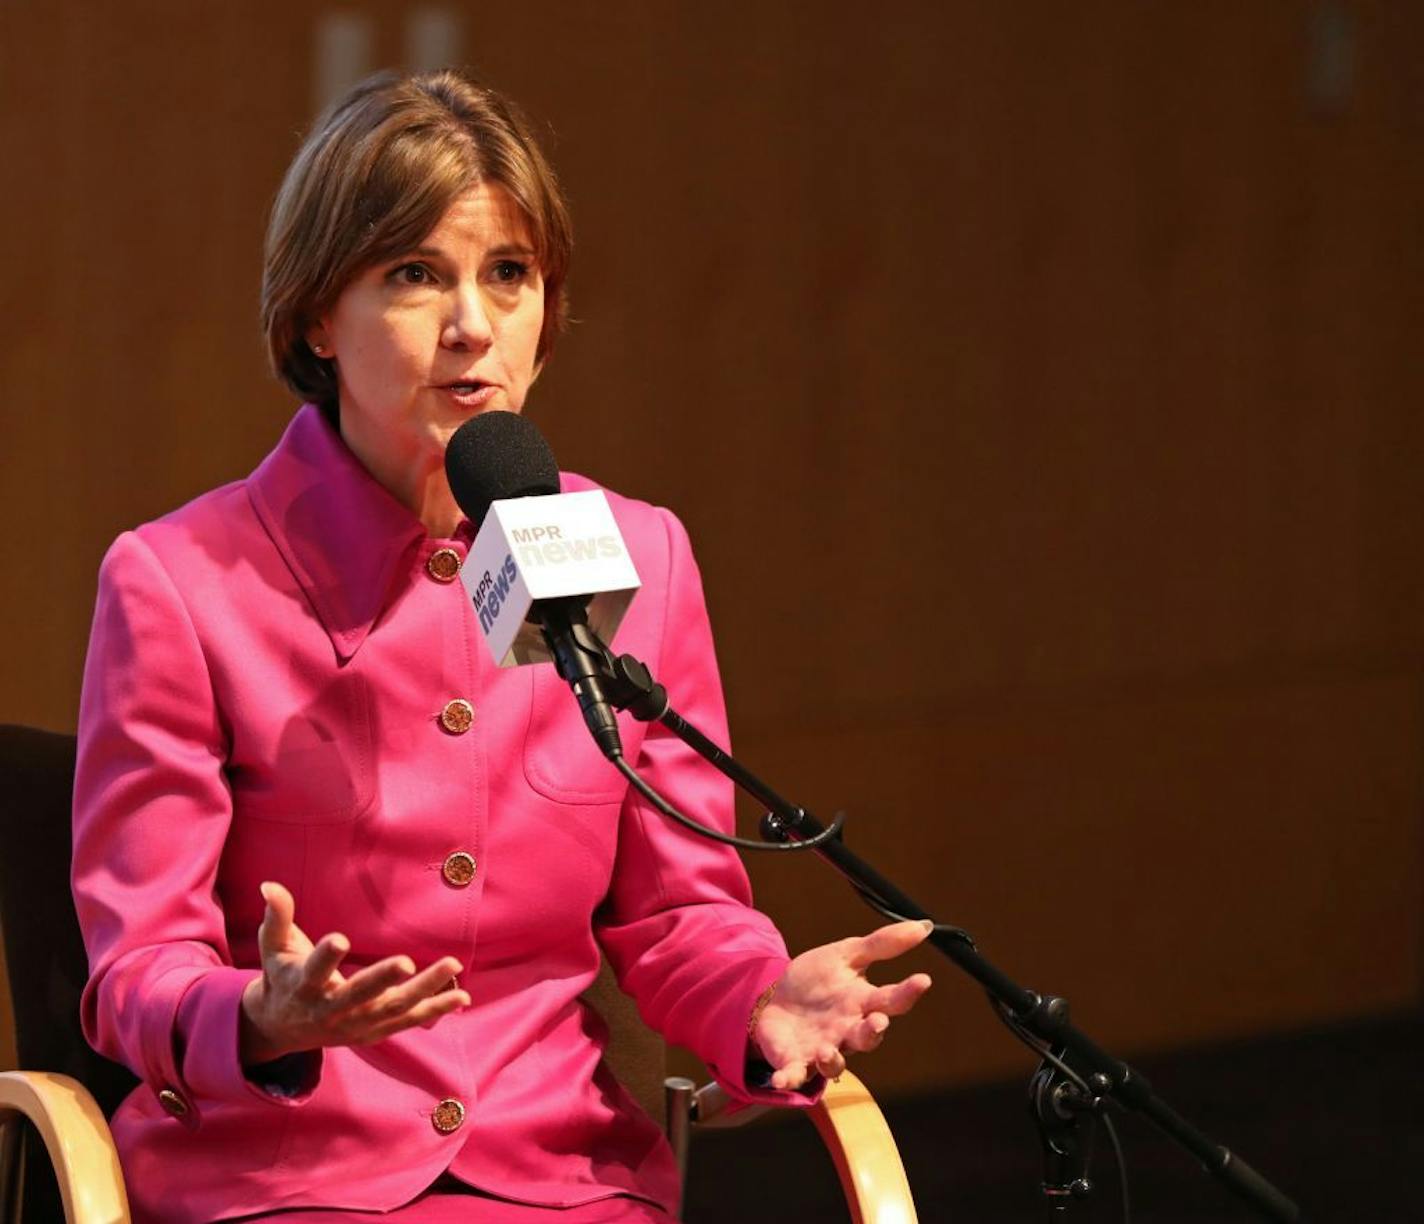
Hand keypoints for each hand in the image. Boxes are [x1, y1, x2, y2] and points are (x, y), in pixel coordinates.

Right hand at [238, 881, 469, 1064]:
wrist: (280, 1027)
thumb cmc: (281, 976)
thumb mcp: (274, 947)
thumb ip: (278, 917)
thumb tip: (269, 884)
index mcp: (303, 986)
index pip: (314, 971)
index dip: (325, 957)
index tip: (340, 940)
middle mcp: (329, 1009)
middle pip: (358, 995)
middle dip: (381, 980)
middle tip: (406, 962)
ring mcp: (354, 1024)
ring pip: (391, 1008)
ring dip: (424, 990)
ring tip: (452, 965)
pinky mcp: (372, 1032)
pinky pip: (407, 1021)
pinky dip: (434, 1009)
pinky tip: (460, 994)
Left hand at [751, 919, 932, 1090]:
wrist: (775, 997)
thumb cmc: (818, 980)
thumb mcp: (846, 954)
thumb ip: (882, 944)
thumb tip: (924, 925)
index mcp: (862, 1003)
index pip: (891, 1000)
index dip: (908, 992)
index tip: (922, 979)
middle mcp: (847, 1031)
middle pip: (867, 1038)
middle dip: (873, 1033)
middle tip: (878, 1022)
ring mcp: (821, 1049)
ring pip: (834, 1064)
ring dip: (832, 1061)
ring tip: (826, 1051)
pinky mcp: (794, 1061)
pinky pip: (793, 1074)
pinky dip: (787, 1079)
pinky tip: (779, 1079)